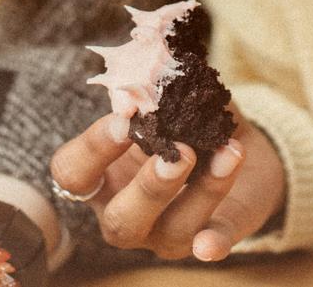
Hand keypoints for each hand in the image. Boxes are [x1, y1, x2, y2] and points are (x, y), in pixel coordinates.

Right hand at [49, 111, 283, 260]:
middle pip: (122, 220)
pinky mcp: (210, 237)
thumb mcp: (169, 103)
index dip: (93, 149)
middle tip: (177, 154)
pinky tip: (211, 246)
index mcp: (102, 177)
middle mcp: (126, 212)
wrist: (240, 149)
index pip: (73, 173)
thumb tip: (156, 64)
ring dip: (201, 193)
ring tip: (227, 153)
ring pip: (173, 230)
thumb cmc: (185, 122)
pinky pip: (212, 249)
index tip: (124, 118)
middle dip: (148, 189)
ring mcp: (166, 233)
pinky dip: (212, 245)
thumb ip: (157, 89)